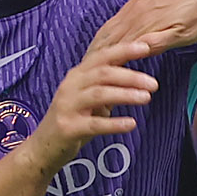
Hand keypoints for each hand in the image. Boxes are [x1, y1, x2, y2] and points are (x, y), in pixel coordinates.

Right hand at [25, 41, 156, 170]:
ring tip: (146, 98)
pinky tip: (131, 124)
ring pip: (100, 95)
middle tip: (153, 84)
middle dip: (131, 76)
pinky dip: (114, 123)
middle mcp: (70, 87)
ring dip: (125, 95)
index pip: (102, 57)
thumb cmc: (71, 120)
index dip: (123, 51)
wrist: (43, 147)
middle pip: (103, 74)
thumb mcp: (87, 97)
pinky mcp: (68, 128)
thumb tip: (136, 74)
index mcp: (77, 76)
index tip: (145, 48)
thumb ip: (106, 85)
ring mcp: (67, 107)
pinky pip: (95, 124)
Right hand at [88, 0, 196, 60]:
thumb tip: (137, 52)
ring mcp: (140, 0)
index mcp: (146, 23)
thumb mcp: (187, 32)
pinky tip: (111, 33)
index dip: (103, 61)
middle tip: (84, 68)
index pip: (117, 46)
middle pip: (109, 34)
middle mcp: (137, 10)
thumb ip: (160, 42)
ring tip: (91, 54)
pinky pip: (121, 13)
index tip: (92, 76)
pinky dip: (112, 26)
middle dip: (96, 52)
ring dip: (101, 40)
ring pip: (113, 23)